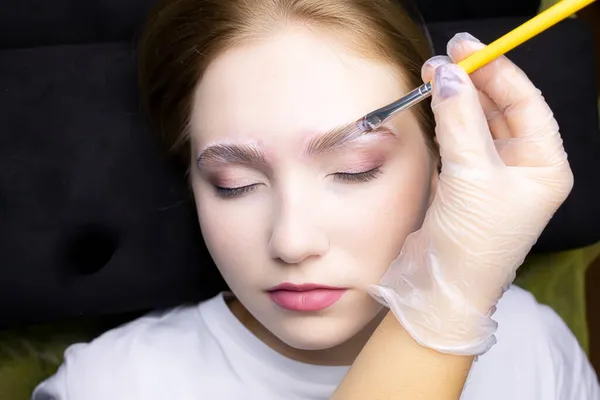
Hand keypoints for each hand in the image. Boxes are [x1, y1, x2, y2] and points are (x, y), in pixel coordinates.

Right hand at [369, 32, 573, 355]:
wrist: (440, 290)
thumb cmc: (472, 241)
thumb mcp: (470, 174)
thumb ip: (459, 120)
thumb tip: (446, 74)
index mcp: (544, 166)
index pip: (526, 103)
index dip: (497, 71)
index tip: (467, 49)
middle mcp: (522, 169)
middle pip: (501, 109)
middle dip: (473, 83)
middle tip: (443, 59)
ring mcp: (490, 177)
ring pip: (476, 124)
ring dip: (455, 101)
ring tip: (431, 76)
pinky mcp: (462, 186)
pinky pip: (457, 142)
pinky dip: (444, 123)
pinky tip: (432, 107)